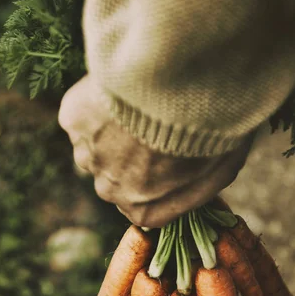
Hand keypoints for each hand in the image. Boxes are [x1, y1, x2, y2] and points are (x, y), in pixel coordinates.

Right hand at [58, 76, 254, 227]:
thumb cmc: (209, 131)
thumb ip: (200, 187)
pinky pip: (83, 115)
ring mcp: (88, 154)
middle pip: (116, 178)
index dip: (157, 180)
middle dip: (131, 157)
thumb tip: (193, 188)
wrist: (179, 85)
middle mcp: (109, 191)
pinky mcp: (72, 119)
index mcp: (144, 211)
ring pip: (95, 147)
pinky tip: (120, 89)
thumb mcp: (222, 169)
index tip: (169, 156)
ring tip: (138, 105)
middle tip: (155, 126)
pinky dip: (96, 104)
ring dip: (111, 133)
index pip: (143, 205)